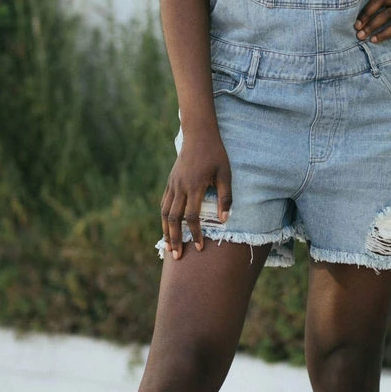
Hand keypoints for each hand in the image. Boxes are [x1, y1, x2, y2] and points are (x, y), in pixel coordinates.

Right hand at [160, 130, 231, 259]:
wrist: (199, 134)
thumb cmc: (216, 154)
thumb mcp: (226, 174)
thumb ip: (225, 197)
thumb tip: (225, 220)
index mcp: (194, 186)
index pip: (192, 217)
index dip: (195, 234)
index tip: (200, 247)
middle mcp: (180, 187)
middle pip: (173, 219)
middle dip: (175, 239)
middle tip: (177, 256)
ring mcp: (173, 184)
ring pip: (165, 212)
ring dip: (166, 231)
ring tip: (168, 247)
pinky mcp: (170, 181)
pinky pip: (164, 203)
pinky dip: (164, 217)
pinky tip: (167, 227)